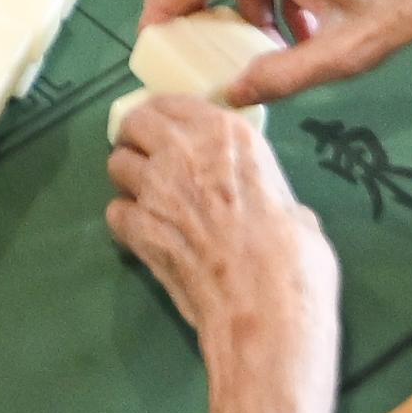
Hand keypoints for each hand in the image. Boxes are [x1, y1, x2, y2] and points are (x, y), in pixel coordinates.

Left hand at [108, 98, 341, 412]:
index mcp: (228, 135)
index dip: (165, 117)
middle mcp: (184, 150)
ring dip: (129, 181)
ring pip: (117, 166)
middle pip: (134, 124)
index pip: (173, 102)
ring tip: (147, 201)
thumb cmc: (296, 260)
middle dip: (136, 139)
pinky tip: (144, 236)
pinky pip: (115, 213)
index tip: (167, 130)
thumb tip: (266, 203)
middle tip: (147, 159)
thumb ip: (266, 190)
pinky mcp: (138, 228)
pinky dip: (126, 223)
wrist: (266, 309)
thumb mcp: (294, 207)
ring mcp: (155, 189)